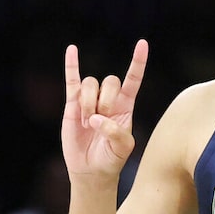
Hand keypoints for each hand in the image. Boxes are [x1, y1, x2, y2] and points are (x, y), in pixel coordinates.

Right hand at [60, 39, 147, 181]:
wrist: (91, 170)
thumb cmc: (111, 159)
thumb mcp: (123, 149)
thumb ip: (115, 133)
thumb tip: (95, 118)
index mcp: (125, 106)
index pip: (133, 79)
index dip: (138, 62)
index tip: (142, 44)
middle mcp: (109, 99)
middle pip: (109, 81)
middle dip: (105, 100)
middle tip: (99, 122)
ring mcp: (90, 100)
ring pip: (90, 84)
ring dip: (88, 103)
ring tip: (86, 123)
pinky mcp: (72, 104)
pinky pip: (72, 80)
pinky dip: (71, 65)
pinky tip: (72, 49)